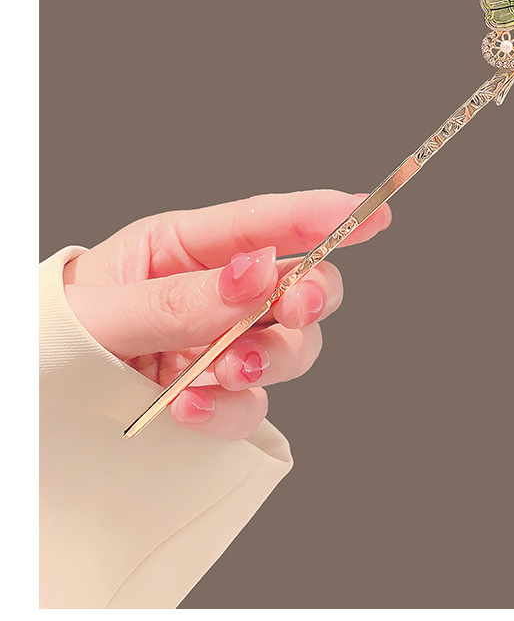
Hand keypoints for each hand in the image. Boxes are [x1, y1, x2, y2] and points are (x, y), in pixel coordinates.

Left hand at [63, 190, 390, 439]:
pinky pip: (251, 405)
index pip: (265, 223)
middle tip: (295, 308)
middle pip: (301, 285)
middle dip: (310, 295)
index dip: (324, 214)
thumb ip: (180, 298)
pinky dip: (229, 410)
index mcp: (185, 248)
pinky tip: (188, 407)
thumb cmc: (52, 336)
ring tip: (219, 370)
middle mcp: (216, 293)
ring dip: (270, 358)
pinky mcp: (216, 397)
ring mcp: (220, 346)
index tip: (372, 211)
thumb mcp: (101, 310)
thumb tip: (257, 275)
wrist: (28, 403)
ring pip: (292, 347)